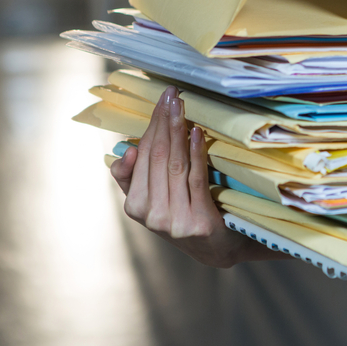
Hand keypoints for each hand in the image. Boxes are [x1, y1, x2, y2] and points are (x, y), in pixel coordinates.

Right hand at [110, 85, 276, 267]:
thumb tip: (128, 151)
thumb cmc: (186, 215)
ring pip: (174, 165)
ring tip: (181, 106)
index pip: (142, 157)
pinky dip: (195, 153)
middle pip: (157, 157)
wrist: (217, 250)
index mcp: (134, 206)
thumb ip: (137, 178)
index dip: (151, 126)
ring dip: (178, 131)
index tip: (160, 101)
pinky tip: (196, 133)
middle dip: (163, 122)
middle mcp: (150, 214)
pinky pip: (195, 179)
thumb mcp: (156, 201)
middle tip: (171, 95)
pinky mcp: (198, 221)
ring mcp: (173, 220)